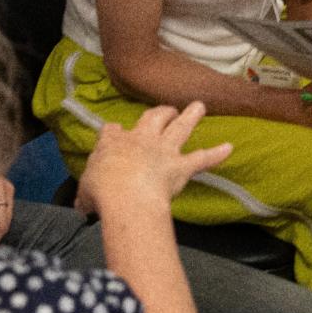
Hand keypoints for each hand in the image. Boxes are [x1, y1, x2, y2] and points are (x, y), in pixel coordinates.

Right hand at [75, 102, 231, 216]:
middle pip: (152, 118)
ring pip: (179, 128)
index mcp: (113, 143)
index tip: (114, 133)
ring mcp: (163, 151)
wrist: (126, 195)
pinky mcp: (180, 166)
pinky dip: (217, 154)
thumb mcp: (85, 192)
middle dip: (160, 112)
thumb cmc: (101, 191)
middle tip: (167, 109)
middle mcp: (140, 140)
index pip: (112, 131)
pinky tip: (230, 148)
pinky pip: (202, 158)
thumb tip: (81, 206)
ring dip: (191, 116)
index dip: (114, 133)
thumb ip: (86, 196)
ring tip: (199, 106)